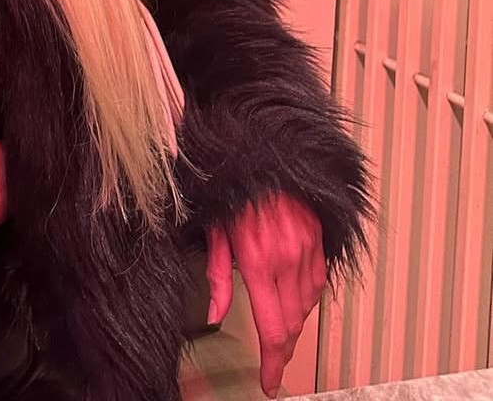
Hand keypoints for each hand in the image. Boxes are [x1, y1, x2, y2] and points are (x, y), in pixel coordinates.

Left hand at [205, 192, 326, 398]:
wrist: (258, 153)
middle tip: (271, 358)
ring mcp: (306, 248)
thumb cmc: (229, 189)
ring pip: (308, 305)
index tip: (270, 382)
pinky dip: (307, 295)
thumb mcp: (213, 233)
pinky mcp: (317, 238)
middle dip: (283, 347)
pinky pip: (318, 281)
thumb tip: (215, 315)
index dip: (274, 364)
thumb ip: (216, 278)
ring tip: (278, 322)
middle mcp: (287, 258)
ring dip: (295, 320)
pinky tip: (293, 294)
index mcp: (257, 261)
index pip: (273, 330)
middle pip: (294, 324)